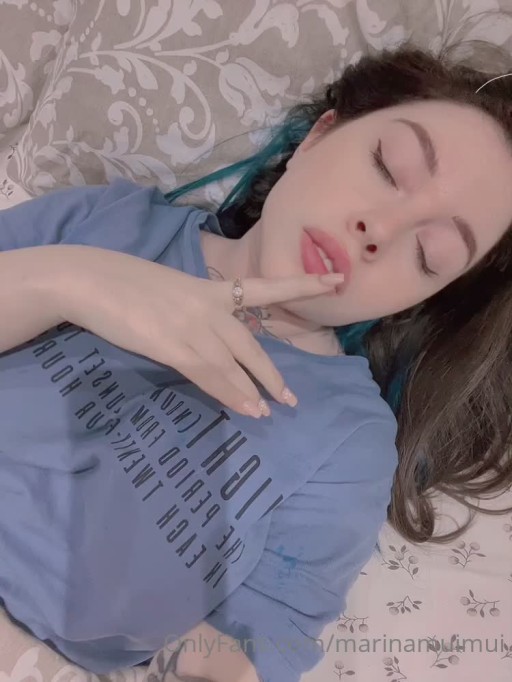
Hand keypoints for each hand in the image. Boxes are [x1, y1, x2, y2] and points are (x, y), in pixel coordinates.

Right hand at [53, 245, 342, 417]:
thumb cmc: (125, 281)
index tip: (336, 282)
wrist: (90, 280)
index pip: (264, 287)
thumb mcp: (170, 287)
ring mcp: (193, 327)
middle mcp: (210, 306)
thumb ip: (195, 306)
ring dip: (254, 391)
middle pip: (252, 344)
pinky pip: (210, 376)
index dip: (302, 285)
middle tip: (290, 397)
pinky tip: (245, 409)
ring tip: (268, 412)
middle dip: (272, 374)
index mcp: (209, 287)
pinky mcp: (174, 346)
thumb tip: (212, 333)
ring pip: (235, 365)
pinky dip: (230, 394)